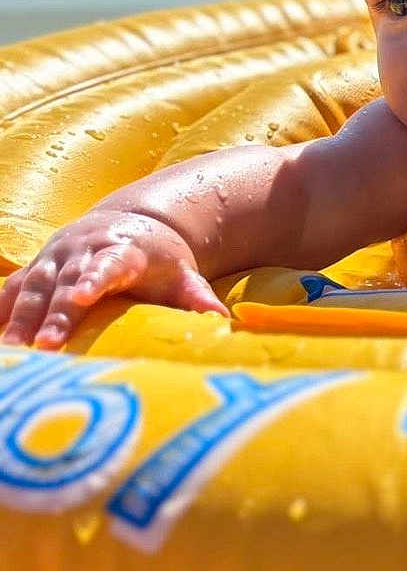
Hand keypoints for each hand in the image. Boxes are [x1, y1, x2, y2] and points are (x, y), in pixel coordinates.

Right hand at [0, 211, 227, 350]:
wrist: (130, 222)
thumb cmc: (160, 259)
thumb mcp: (184, 274)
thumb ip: (198, 297)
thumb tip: (220, 321)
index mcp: (123, 251)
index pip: (108, 265)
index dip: (94, 279)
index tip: (83, 295)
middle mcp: (83, 251)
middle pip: (66, 283)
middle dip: (55, 314)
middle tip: (46, 345)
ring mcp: (55, 258)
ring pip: (34, 287)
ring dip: (20, 318)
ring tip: (13, 348)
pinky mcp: (36, 268)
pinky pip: (13, 290)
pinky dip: (3, 311)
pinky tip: (0, 339)